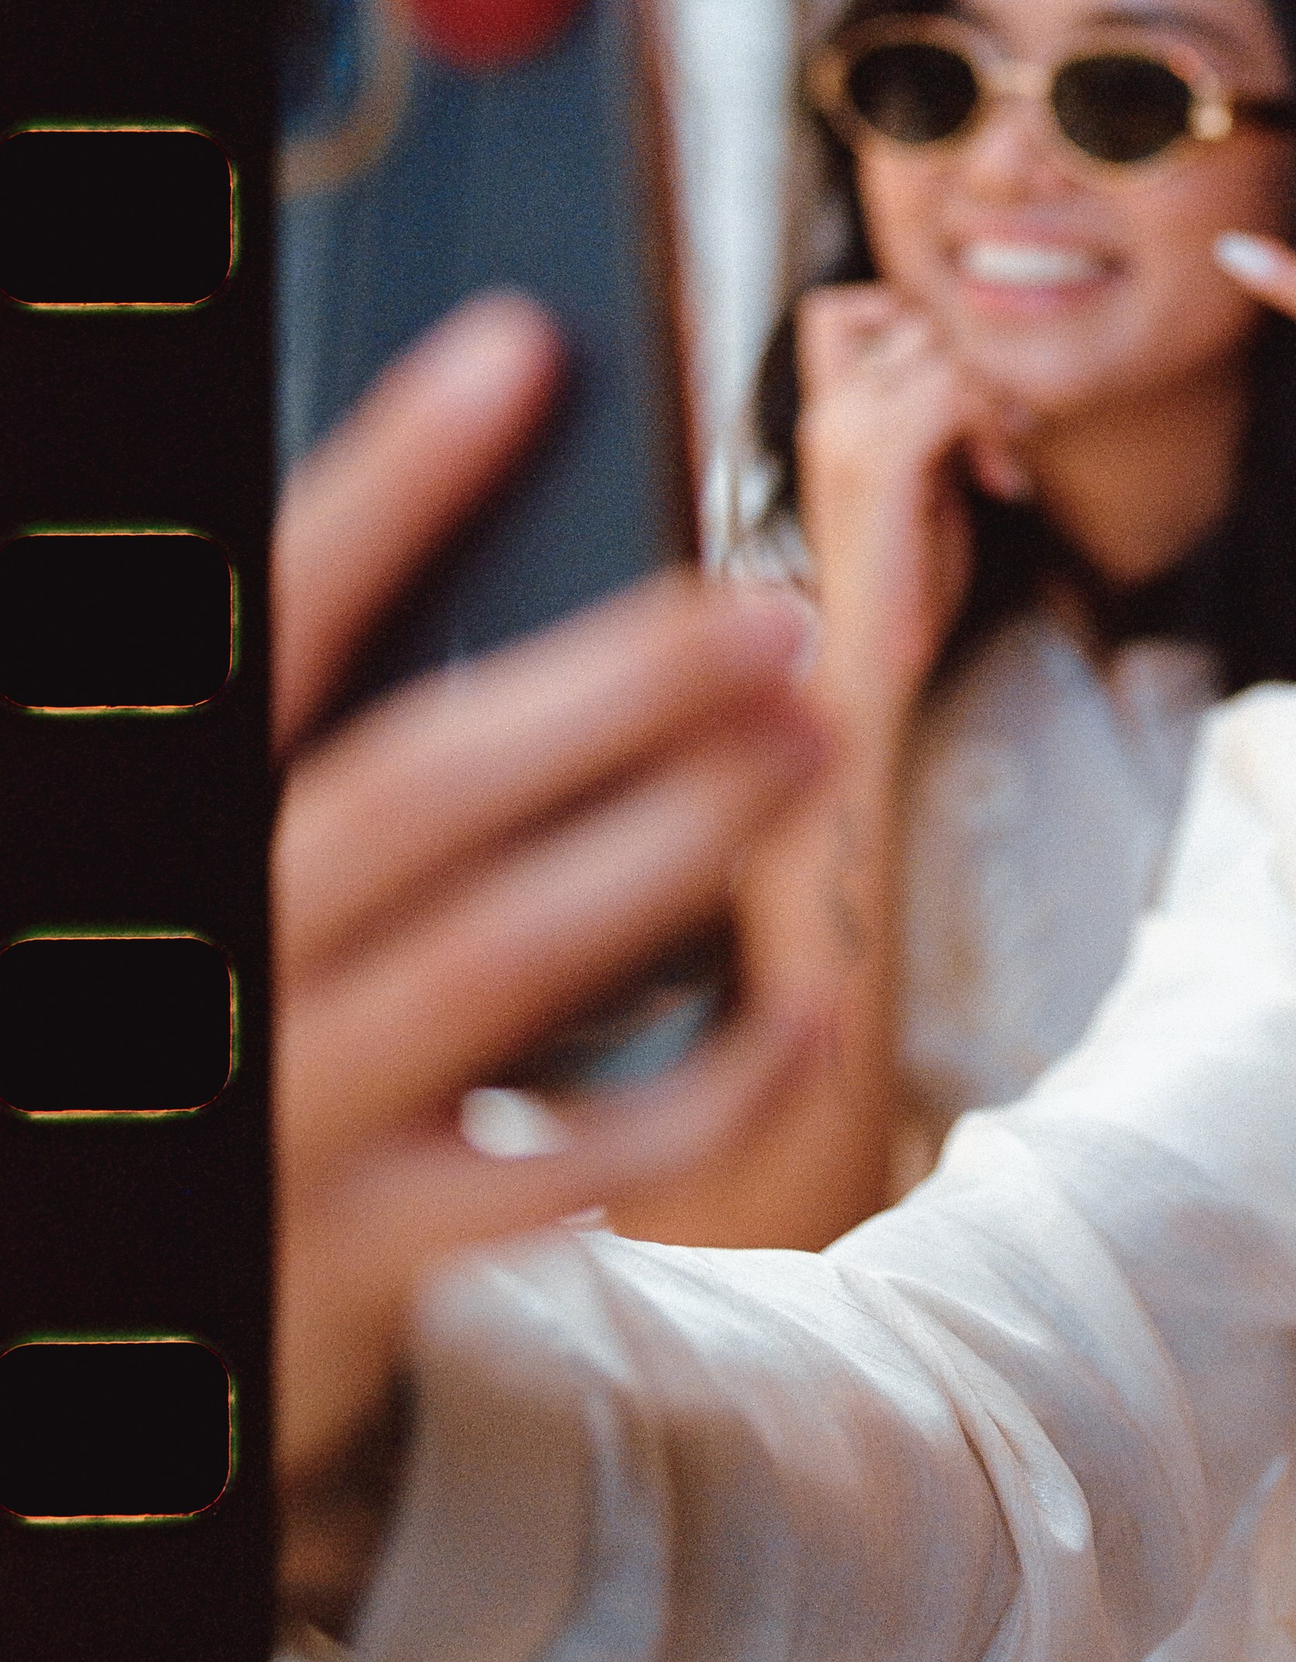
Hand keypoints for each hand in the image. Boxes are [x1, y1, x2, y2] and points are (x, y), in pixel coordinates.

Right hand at [273, 296, 835, 1526]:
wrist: (117, 1313)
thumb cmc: (234, 1012)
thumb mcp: (244, 855)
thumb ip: (348, 732)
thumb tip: (517, 536)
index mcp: (169, 823)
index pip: (268, 621)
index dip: (391, 478)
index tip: (521, 348)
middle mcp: (205, 952)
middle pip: (417, 787)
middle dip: (611, 685)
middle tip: (773, 616)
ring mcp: (271, 1114)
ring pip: (498, 956)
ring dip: (675, 839)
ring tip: (813, 743)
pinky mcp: (353, 1264)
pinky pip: (555, 1169)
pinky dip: (696, 1085)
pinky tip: (803, 1006)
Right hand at [793, 286, 1032, 715]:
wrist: (866, 659)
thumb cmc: (901, 582)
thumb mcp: (918, 478)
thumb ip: (929, 422)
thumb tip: (980, 378)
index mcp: (826, 415)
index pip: (837, 310)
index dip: (904, 321)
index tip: (956, 387)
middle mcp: (828, 415)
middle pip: (913, 321)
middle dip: (975, 369)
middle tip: (1004, 436)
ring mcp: (847, 435)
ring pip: (940, 353)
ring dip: (992, 401)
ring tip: (1001, 463)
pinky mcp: (879, 464)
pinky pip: (951, 395)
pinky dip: (992, 430)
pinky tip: (1002, 484)